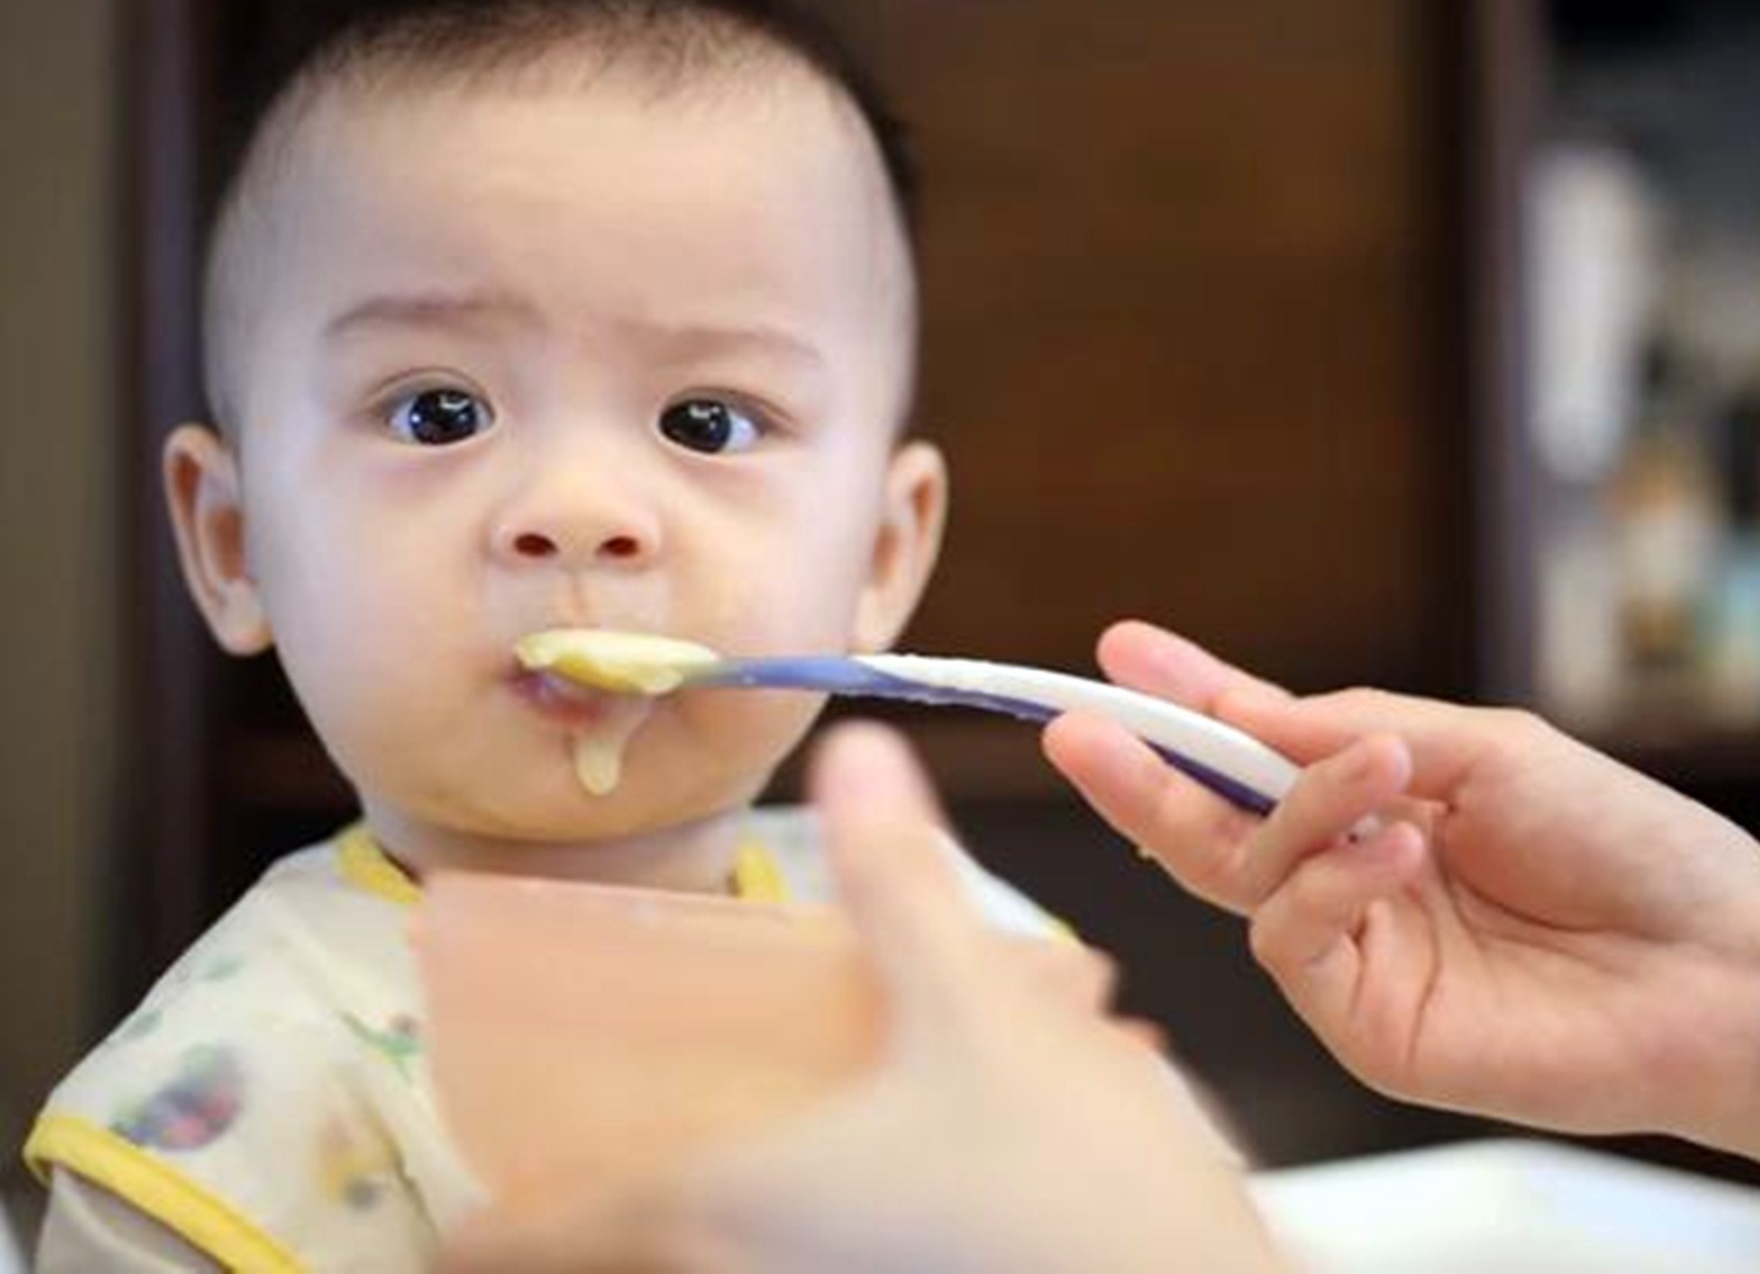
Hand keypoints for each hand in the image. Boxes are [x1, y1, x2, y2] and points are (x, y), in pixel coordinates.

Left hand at [442, 721, 1284, 1271]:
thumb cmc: (1072, 1189)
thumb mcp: (973, 1005)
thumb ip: (901, 882)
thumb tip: (859, 761)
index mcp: (729, 1203)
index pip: (540, 1238)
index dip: (486, 1221)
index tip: (461, 1204)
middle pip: (622, 1261)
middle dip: (602, 1210)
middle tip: (608, 1145)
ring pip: (721, 1265)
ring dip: (709, 1214)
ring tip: (753, 1140)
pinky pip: (809, 1267)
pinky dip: (802, 1226)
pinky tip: (881, 1166)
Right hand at [1043, 622, 1759, 1148]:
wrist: (1721, 966)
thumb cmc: (1627, 847)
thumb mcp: (1485, 749)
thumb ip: (1353, 733)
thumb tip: (1245, 711)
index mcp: (1382, 806)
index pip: (1257, 757)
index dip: (1188, 705)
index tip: (1119, 654)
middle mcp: (1352, 880)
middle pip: (1212, 829)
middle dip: (1142, 773)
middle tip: (1076, 727)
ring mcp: (1354, 956)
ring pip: (1248, 878)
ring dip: (1294, 812)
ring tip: (1376, 775)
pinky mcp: (1365, 1024)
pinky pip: (1290, 942)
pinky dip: (1326, 884)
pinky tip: (1398, 851)